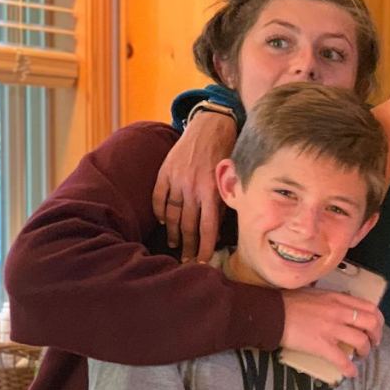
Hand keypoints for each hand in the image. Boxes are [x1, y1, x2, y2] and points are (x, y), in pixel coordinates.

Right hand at [152, 111, 236, 262]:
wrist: (211, 126)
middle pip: (189, 225)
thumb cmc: (226, 156)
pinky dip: (160, 211)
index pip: (207, 228)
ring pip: (173, 214)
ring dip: (174, 233)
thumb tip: (215, 232)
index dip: (204, 247)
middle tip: (186, 261)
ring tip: (175, 246)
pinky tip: (164, 222)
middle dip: (188, 246)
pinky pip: (159, 196)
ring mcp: (177, 179)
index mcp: (212, 192)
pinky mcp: (165, 171)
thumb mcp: (230, 181)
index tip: (201, 262)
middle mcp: (193, 188)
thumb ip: (223, 204)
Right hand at [280, 288, 384, 379]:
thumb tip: (341, 308)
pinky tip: (351, 374)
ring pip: (360, 341)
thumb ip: (331, 301)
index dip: (378, 320)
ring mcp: (331, 329)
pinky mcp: (321, 345)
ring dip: (365, 351)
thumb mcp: (316, 294)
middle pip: (371, 323)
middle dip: (376, 336)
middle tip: (373, 344)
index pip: (369, 307)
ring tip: (361, 356)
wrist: (271, 313)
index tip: (376, 327)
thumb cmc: (289, 302)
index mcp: (338, 299)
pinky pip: (341, 360)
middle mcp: (339, 312)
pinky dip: (350, 369)